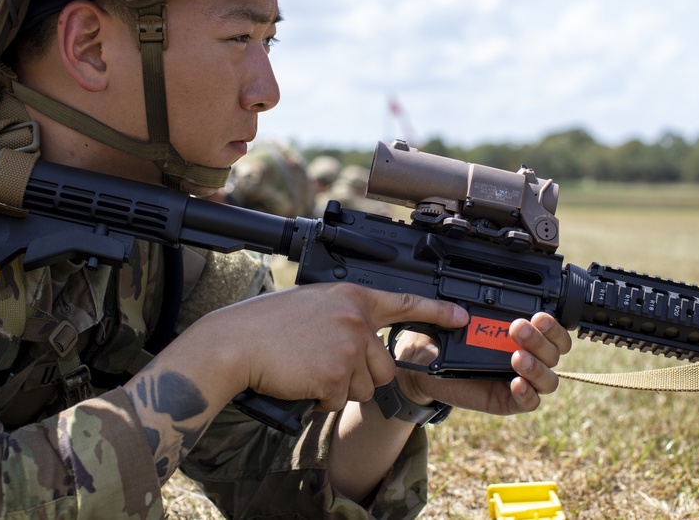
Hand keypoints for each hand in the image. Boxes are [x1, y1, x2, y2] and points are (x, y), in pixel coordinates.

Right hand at [175, 283, 469, 411]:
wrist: (237, 342)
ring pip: (365, 388)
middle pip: (385, 368)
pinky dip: (321, 401)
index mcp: (353, 297)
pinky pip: (340, 402)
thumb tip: (368, 340)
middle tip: (326, 365)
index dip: (438, 312)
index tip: (461, 317)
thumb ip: (347, 316)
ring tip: (310, 369)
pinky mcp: (336, 374)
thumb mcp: (315, 304)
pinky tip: (302, 381)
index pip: (406, 302)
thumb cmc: (268, 324)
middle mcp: (357, 319)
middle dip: (361, 377)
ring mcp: (349, 347)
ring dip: (340, 389)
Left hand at [393, 312, 571, 414]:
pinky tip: (516, 383)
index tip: (538, 315)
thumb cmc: (447, 336)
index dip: (554, 326)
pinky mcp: (507, 401)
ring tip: (516, 357)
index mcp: (525, 335)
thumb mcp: (459, 318)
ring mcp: (520, 380)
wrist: (425, 361)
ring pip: (549, 380)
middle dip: (540, 340)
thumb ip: (464, 310)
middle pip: (554, 354)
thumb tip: (462, 312)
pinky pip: (529, 403)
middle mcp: (529, 357)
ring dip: (537, 367)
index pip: (556, 334)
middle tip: (518, 328)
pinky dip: (527, 394)